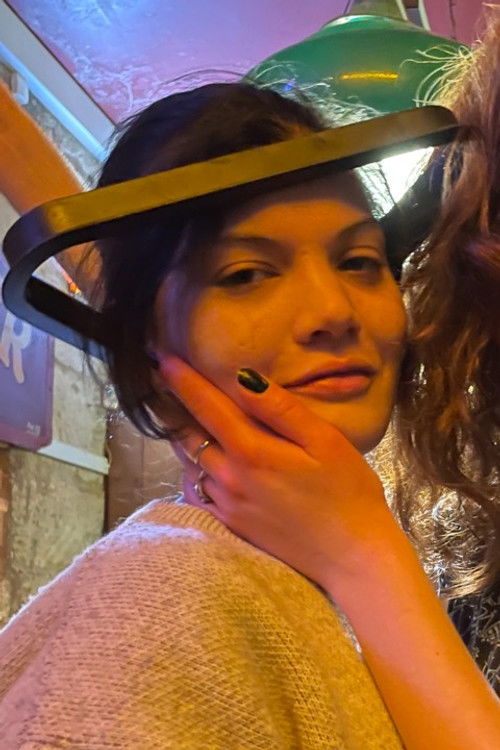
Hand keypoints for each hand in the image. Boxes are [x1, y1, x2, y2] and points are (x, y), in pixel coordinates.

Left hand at [160, 355, 397, 590]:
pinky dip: (192, 470)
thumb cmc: (348, 492)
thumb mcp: (325, 441)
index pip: (205, 406)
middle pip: (186, 434)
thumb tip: (243, 377)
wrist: (352, 558)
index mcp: (251, 451)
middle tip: (162, 381)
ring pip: (189, 463)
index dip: (181, 379)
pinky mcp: (231, 525)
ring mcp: (226, 505)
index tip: (162, 357)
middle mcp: (229, 478)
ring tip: (177, 414)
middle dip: (171, 405)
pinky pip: (197, 491)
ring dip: (180, 436)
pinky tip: (199, 462)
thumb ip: (281, 409)